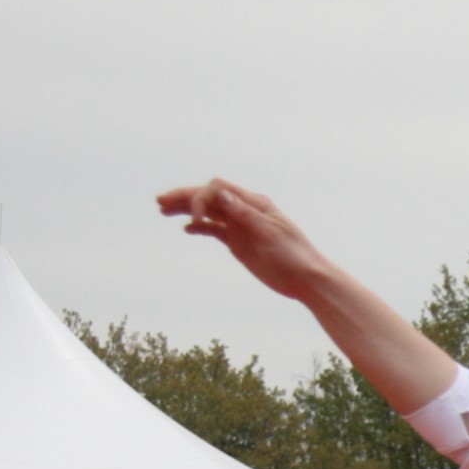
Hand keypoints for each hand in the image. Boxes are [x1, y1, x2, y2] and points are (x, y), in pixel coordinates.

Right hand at [155, 180, 328, 300]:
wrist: (307, 279)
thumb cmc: (295, 255)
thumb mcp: (270, 233)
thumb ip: (244, 214)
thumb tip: (220, 193)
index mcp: (254, 204)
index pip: (219, 189)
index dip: (201, 197)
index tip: (195, 217)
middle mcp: (245, 211)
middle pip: (209, 198)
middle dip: (185, 197)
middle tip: (161, 202)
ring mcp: (241, 226)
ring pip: (209, 212)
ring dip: (187, 210)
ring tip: (164, 211)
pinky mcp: (239, 243)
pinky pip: (216, 230)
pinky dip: (201, 228)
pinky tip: (188, 229)